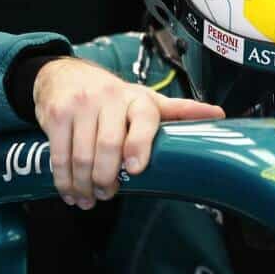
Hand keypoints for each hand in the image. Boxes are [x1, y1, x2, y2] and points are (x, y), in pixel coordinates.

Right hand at [33, 57, 223, 208]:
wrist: (65, 74)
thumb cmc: (113, 95)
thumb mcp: (147, 99)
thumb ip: (180, 111)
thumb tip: (219, 114)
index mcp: (138, 99)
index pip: (144, 120)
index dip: (139, 145)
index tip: (135, 170)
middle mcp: (109, 99)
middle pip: (107, 145)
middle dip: (106, 177)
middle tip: (108, 194)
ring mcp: (80, 106)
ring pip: (81, 155)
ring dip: (84, 185)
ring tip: (89, 199)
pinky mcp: (55, 115)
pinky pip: (59, 154)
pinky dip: (63, 180)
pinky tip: (70, 192)